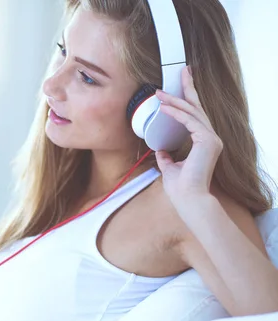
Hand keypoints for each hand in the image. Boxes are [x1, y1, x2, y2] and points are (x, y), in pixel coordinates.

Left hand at [154, 65, 222, 210]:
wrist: (188, 199)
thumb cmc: (181, 188)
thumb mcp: (170, 168)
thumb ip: (167, 157)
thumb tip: (161, 150)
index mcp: (204, 142)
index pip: (195, 116)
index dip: (187, 100)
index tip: (180, 86)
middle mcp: (210, 138)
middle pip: (198, 107)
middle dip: (188, 88)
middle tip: (183, 71)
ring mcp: (211, 139)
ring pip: (192, 112)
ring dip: (175, 101)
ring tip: (159, 93)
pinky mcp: (207, 141)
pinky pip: (189, 121)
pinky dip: (176, 113)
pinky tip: (163, 107)